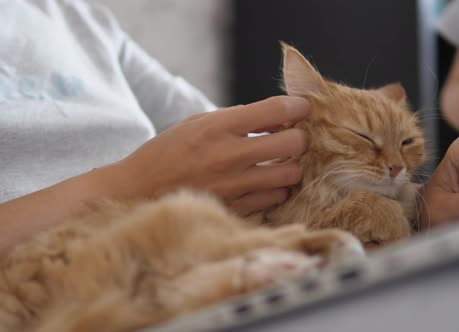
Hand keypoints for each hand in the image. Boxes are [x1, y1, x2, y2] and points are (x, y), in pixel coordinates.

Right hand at [111, 96, 310, 215]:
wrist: (137, 189)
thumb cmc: (169, 151)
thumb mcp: (199, 122)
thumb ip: (239, 118)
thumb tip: (280, 115)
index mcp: (218, 126)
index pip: (276, 109)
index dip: (298, 106)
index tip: (302, 108)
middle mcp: (229, 154)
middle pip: (293, 143)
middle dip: (300, 138)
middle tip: (293, 138)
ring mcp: (233, 184)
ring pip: (290, 174)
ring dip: (292, 166)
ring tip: (281, 162)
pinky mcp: (234, 207)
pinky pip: (275, 197)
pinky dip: (278, 188)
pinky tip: (267, 182)